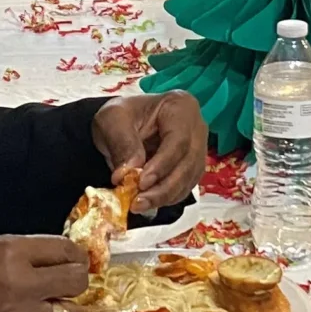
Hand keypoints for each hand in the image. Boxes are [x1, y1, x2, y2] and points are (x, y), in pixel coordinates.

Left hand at [93, 91, 208, 216]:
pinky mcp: (192, 167)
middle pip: (188, 163)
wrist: (122, 125)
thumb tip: (129, 173)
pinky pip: (185, 186)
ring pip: (189, 179)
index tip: (140, 182)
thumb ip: (122, 144)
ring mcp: (198, 148)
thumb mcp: (112, 121)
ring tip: (138, 205)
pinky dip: (167, 198)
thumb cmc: (121, 116)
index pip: (179, 140)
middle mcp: (197, 127)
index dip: (162, 165)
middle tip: (138, 202)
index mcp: (181, 106)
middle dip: (163, 187)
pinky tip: (147, 202)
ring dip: (164, 196)